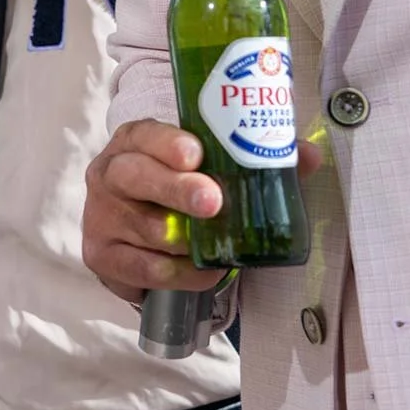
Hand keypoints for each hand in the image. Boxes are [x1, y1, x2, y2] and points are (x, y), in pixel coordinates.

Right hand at [82, 119, 324, 305]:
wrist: (138, 238)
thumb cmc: (180, 193)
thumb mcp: (211, 169)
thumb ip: (258, 159)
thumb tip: (308, 156)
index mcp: (134, 143)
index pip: (143, 135)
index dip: (166, 142)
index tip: (194, 153)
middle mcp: (109, 174)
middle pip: (134, 176)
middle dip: (175, 189)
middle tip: (212, 202)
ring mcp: (101, 216)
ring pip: (145, 228)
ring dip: (187, 240)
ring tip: (218, 246)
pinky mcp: (102, 256)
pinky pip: (144, 268)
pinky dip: (180, 274)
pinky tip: (204, 272)